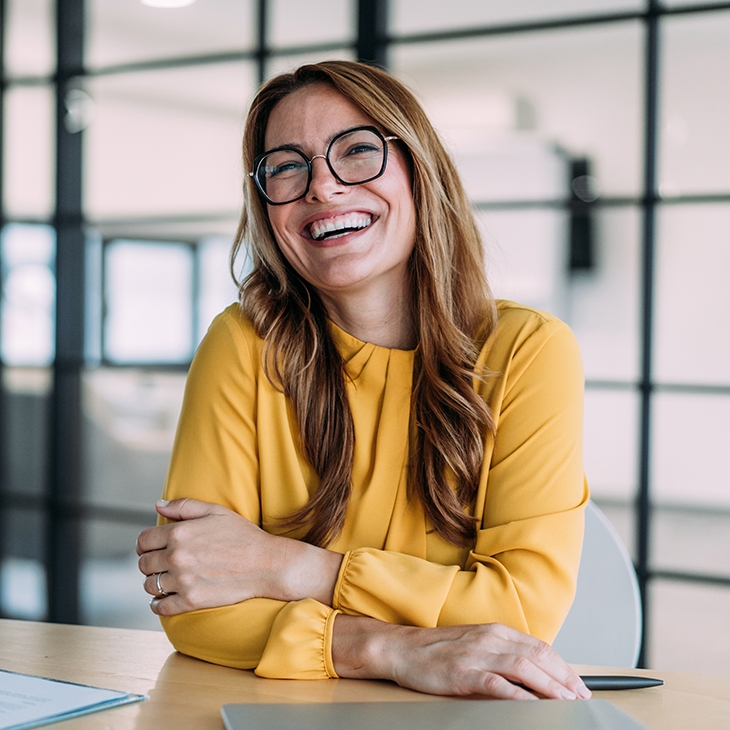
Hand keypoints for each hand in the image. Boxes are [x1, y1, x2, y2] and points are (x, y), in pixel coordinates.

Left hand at [136, 498, 342, 615]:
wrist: (266, 564)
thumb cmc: (243, 535)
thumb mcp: (216, 512)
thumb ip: (184, 506)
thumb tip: (158, 505)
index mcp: (180, 533)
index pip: (144, 540)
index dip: (146, 543)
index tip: (152, 547)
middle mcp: (177, 557)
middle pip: (144, 563)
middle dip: (150, 562)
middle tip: (161, 563)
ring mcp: (183, 581)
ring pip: (150, 585)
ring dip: (154, 582)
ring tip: (166, 579)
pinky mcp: (191, 601)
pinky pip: (160, 607)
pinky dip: (158, 604)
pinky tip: (165, 599)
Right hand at [333, 616, 590, 699]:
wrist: (402, 648)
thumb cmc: (437, 650)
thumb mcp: (475, 643)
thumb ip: (501, 652)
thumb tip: (531, 671)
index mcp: (495, 631)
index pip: (539, 647)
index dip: (563, 667)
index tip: (578, 685)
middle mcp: (491, 639)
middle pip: (538, 657)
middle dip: (565, 679)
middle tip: (581, 699)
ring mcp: (478, 655)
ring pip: (525, 668)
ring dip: (550, 687)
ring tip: (567, 703)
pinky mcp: (464, 673)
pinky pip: (499, 685)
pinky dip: (520, 696)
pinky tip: (534, 707)